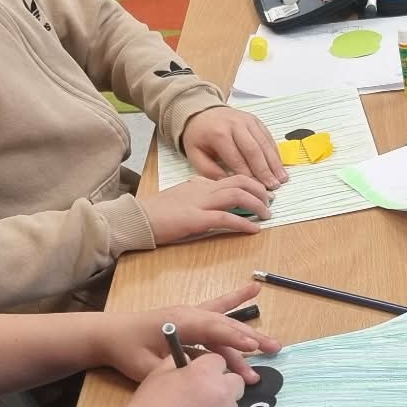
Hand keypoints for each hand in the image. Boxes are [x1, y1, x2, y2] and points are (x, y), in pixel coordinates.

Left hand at [96, 285, 280, 383]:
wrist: (110, 334)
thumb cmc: (126, 350)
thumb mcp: (146, 366)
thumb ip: (174, 368)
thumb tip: (201, 374)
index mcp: (179, 323)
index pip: (212, 330)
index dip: (234, 340)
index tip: (254, 349)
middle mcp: (189, 314)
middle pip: (226, 325)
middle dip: (251, 338)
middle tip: (274, 349)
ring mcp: (191, 314)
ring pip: (225, 324)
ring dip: (248, 335)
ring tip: (273, 345)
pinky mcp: (191, 318)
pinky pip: (218, 309)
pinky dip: (235, 301)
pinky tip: (254, 291)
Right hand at [120, 354, 244, 406]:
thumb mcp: (158, 375)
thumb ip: (177, 362)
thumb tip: (189, 360)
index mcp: (206, 373)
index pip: (219, 361)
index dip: (208, 367)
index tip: (197, 376)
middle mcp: (223, 392)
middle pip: (235, 381)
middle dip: (222, 384)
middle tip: (202, 394)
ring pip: (232, 405)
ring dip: (220, 405)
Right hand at [141, 174, 272, 244]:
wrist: (137, 218)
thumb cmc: (156, 211)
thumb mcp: (180, 196)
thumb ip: (196, 192)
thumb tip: (211, 191)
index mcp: (199, 183)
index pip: (231, 177)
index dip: (251, 184)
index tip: (262, 192)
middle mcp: (203, 189)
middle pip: (240, 181)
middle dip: (260, 190)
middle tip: (270, 202)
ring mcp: (200, 203)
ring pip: (237, 196)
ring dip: (257, 204)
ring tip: (266, 214)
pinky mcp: (196, 219)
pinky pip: (226, 218)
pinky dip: (243, 223)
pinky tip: (253, 229)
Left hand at [180, 106, 286, 189]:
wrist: (201, 112)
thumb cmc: (199, 137)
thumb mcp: (195, 155)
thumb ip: (210, 171)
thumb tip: (230, 184)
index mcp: (218, 134)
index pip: (237, 159)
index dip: (248, 176)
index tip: (255, 190)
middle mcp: (235, 125)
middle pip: (254, 150)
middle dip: (265, 170)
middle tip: (273, 186)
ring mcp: (248, 121)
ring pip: (264, 144)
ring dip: (274, 163)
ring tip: (282, 179)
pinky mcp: (256, 120)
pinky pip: (268, 137)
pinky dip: (275, 153)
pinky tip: (279, 166)